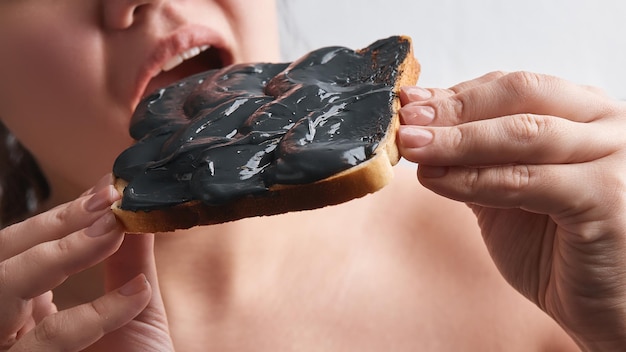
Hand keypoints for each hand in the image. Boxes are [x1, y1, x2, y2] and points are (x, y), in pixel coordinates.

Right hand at [1, 174, 172, 350]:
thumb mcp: (136, 307)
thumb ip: (129, 259)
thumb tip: (133, 206)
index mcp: (30, 307)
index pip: (27, 250)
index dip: (62, 218)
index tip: (104, 191)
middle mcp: (11, 327)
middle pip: (4, 265)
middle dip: (50, 228)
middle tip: (103, 204)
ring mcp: (13, 347)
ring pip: (2, 291)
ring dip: (59, 256)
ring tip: (112, 231)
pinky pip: (46, 342)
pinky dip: (92, 314)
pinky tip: (136, 295)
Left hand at [398, 72, 625, 350]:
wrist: (609, 308)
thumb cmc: (562, 249)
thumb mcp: (514, 192)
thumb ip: (481, 159)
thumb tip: (424, 129)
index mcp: (588, 114)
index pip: (515, 87)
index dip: (458, 93)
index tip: (411, 102)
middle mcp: (609, 125)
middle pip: (521, 95)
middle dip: (454, 108)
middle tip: (407, 120)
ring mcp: (615, 157)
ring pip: (521, 134)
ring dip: (456, 140)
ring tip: (412, 146)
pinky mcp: (606, 196)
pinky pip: (525, 180)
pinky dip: (473, 179)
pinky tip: (435, 180)